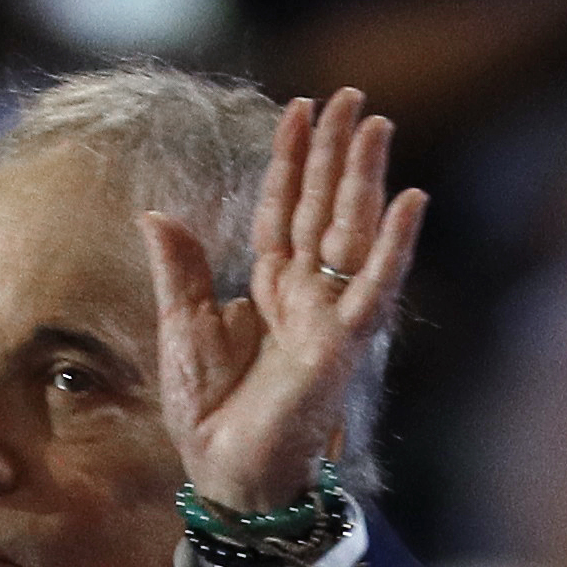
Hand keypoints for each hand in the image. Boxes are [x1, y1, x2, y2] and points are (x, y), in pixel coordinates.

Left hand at [139, 90, 426, 513]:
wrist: (225, 470)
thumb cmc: (209, 409)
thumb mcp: (181, 328)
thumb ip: (180, 270)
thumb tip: (156, 213)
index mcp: (267, 285)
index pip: (282, 207)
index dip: (289, 159)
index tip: (298, 108)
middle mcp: (304, 291)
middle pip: (322, 205)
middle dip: (334, 152)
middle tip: (350, 96)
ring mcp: (329, 314)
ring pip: (351, 231)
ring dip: (365, 179)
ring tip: (375, 126)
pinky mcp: (344, 343)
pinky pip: (374, 287)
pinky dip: (393, 245)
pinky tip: (411, 201)